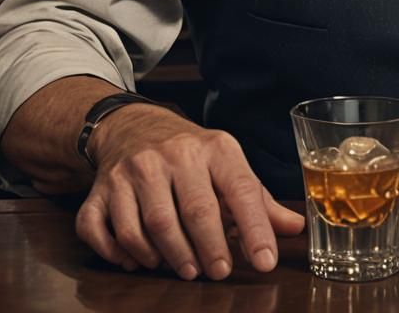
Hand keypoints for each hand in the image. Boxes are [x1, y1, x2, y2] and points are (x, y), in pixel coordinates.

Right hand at [75, 105, 304, 279]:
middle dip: (210, 248)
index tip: (265, 262)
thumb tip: (297, 227)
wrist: (134, 126)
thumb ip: (258, 201)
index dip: (255, 229)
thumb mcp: (228, 166)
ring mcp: (132, 171)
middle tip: (219, 272)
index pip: (241, 189)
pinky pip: (105, 231)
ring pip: (151, 225)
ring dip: (170, 256)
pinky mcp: (100, 190)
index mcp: (215, 148)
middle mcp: (173, 155)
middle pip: (195, 210)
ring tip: (186, 269)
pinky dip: (122, 254)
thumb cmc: (191, 156)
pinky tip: (141, 261)